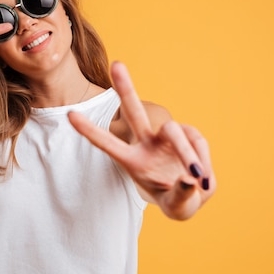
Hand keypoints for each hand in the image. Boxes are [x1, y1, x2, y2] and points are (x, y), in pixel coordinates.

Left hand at [68, 62, 215, 219]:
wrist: (195, 196)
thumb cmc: (177, 202)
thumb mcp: (177, 208)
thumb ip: (181, 197)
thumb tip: (189, 179)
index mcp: (133, 161)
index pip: (107, 143)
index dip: (89, 130)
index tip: (69, 114)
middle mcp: (146, 143)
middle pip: (134, 112)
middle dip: (127, 88)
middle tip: (117, 64)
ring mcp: (167, 137)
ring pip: (173, 130)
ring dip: (187, 154)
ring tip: (198, 179)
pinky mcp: (189, 135)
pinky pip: (197, 142)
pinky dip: (203, 161)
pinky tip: (204, 180)